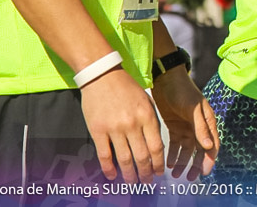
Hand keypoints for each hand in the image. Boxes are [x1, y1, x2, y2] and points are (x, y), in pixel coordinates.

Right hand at [80, 68, 164, 182]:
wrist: (102, 76)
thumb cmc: (126, 88)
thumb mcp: (147, 101)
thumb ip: (151, 122)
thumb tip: (156, 147)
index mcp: (147, 116)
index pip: (156, 147)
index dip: (158, 164)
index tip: (159, 173)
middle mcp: (132, 124)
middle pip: (142, 156)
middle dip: (146, 173)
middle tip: (147, 182)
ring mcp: (114, 128)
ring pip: (124, 159)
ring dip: (129, 174)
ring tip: (132, 182)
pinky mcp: (98, 130)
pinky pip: (104, 155)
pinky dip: (109, 168)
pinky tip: (112, 176)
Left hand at [151, 67, 219, 179]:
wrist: (165, 78)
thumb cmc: (182, 90)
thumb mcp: (192, 108)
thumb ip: (200, 127)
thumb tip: (208, 146)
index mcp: (208, 121)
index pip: (212, 144)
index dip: (208, 159)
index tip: (203, 172)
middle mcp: (199, 126)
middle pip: (199, 150)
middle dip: (195, 165)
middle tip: (189, 178)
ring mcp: (187, 127)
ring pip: (187, 150)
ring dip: (182, 162)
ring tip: (175, 173)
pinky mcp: (175, 126)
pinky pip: (176, 145)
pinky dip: (173, 154)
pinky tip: (168, 162)